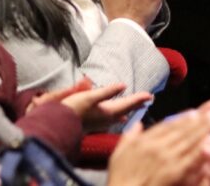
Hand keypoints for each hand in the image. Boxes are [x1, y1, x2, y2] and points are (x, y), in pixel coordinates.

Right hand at [34, 79, 153, 132]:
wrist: (58, 125)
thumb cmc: (73, 109)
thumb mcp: (90, 97)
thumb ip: (107, 91)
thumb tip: (123, 85)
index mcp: (108, 112)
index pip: (128, 104)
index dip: (139, 99)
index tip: (150, 95)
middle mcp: (108, 119)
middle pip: (127, 110)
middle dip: (137, 104)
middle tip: (148, 99)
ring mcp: (102, 123)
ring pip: (121, 114)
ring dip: (130, 108)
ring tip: (138, 105)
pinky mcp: (96, 124)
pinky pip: (113, 118)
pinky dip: (120, 114)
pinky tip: (120, 117)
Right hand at [106, 101, 209, 185]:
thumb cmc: (120, 179)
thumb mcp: (118, 155)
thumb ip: (129, 137)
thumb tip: (137, 125)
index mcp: (144, 141)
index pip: (168, 125)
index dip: (184, 117)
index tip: (196, 111)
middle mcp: (156, 147)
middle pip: (183, 129)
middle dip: (200, 119)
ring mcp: (166, 160)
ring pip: (189, 141)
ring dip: (205, 129)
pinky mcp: (173, 174)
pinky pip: (190, 160)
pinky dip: (201, 151)